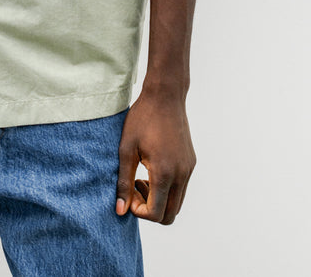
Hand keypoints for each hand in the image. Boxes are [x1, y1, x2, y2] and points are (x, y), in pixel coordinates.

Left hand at [115, 87, 195, 224]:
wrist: (165, 96)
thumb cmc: (142, 119)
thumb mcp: (126, 149)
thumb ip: (123, 182)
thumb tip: (119, 210)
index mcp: (164, 173)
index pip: (156, 214)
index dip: (138, 211)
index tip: (127, 193)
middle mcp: (181, 175)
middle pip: (170, 215)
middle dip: (150, 210)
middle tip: (134, 188)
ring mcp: (188, 169)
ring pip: (177, 203)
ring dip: (159, 200)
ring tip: (141, 178)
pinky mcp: (191, 163)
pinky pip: (181, 188)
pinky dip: (167, 189)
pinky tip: (151, 169)